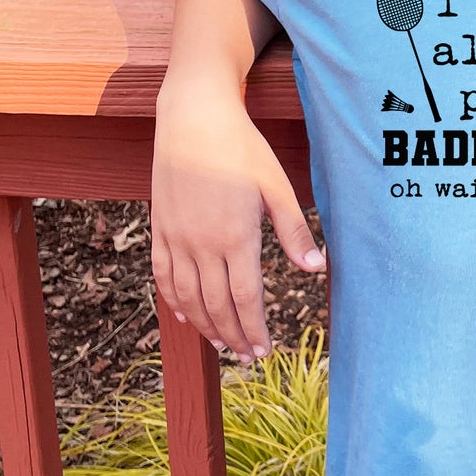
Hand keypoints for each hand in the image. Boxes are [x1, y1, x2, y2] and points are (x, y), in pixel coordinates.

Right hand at [151, 83, 324, 363]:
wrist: (193, 118)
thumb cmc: (242, 148)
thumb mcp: (276, 185)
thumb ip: (294, 230)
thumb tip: (316, 268)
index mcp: (235, 236)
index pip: (245, 298)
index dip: (254, 328)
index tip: (264, 351)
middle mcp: (201, 243)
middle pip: (215, 305)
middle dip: (233, 335)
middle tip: (247, 357)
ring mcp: (176, 237)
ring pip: (187, 296)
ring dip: (204, 325)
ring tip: (222, 344)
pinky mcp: (160, 227)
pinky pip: (162, 274)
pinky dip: (173, 300)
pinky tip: (184, 314)